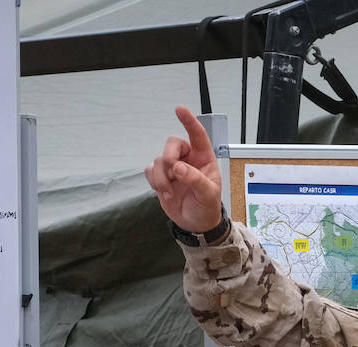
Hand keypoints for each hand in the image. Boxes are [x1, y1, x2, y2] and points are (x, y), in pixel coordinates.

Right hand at [144, 106, 223, 231]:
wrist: (195, 224)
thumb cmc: (206, 207)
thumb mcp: (208, 195)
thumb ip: (195, 179)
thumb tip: (178, 167)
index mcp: (203, 158)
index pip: (197, 135)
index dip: (189, 121)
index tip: (180, 109)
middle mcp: (187, 159)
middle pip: (171, 145)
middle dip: (169, 159)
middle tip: (174, 175)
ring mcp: (173, 168)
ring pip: (158, 160)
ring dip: (161, 178)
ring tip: (170, 193)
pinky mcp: (161, 177)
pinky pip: (149, 170)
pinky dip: (154, 182)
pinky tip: (164, 192)